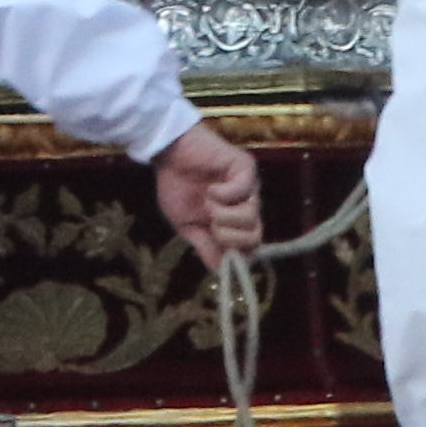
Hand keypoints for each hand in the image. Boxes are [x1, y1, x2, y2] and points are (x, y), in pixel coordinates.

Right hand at [153, 126, 262, 265]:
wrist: (169, 154)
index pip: (251, 247)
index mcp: (233, 221)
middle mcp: (245, 205)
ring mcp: (248, 187)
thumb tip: (218, 272)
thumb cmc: (176, 186)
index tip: (217, 250)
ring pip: (251, 216)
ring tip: (208, 203)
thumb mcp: (186, 225)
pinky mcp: (245, 168)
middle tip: (212, 225)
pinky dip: (224, 194)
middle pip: (255, 236)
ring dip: (224, 215)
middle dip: (230, 237)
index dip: (238, 255)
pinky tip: (211, 188)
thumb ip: (205, 246)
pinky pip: (244, 190)